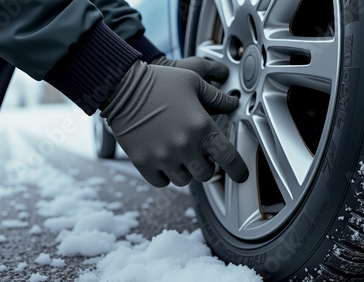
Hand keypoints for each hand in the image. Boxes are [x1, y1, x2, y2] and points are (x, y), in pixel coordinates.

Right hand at [100, 61, 247, 186]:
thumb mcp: (193, 82)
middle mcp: (184, 145)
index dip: (238, 170)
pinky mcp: (143, 162)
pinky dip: (166, 175)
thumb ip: (217, 97)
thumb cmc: (159, 82)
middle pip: (206, 174)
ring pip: (184, 180)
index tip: (240, 175)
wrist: (122, 87)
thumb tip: (233, 104)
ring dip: (187, 171)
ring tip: (180, 156)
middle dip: (207, 166)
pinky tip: (164, 161)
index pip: (228, 157)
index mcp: (201, 126)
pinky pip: (161, 182)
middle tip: (201, 155)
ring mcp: (162, 156)